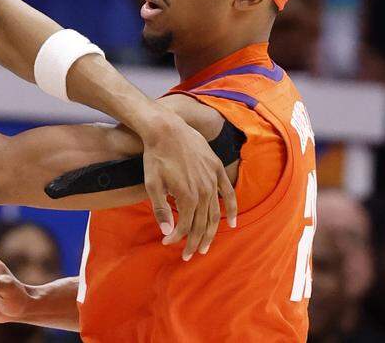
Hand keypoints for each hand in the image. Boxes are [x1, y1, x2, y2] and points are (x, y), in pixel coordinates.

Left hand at [141, 109, 236, 259]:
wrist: (166, 129)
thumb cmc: (155, 157)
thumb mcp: (152, 184)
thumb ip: (161, 210)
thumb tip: (168, 233)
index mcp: (187, 197)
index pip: (186, 226)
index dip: (177, 238)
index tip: (167, 244)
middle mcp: (204, 191)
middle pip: (202, 224)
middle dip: (195, 242)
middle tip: (188, 255)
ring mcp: (213, 180)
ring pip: (215, 213)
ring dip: (211, 232)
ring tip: (205, 246)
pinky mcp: (217, 169)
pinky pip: (229, 193)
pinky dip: (232, 209)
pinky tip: (232, 223)